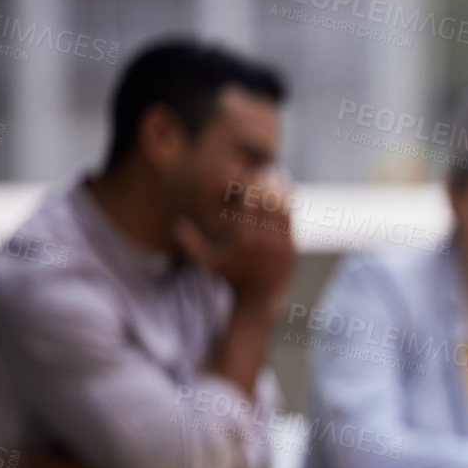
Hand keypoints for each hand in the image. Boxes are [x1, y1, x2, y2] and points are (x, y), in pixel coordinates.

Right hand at [175, 170, 296, 313]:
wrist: (259, 299)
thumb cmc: (231, 277)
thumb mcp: (207, 262)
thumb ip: (190, 242)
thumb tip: (176, 224)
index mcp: (242, 238)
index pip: (247, 203)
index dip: (248, 185)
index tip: (247, 174)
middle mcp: (262, 240)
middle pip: (265, 202)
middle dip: (265, 182)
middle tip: (263, 168)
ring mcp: (279, 244)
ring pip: (281, 208)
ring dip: (279, 188)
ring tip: (276, 174)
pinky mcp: (291, 248)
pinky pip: (291, 220)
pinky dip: (288, 203)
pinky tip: (286, 192)